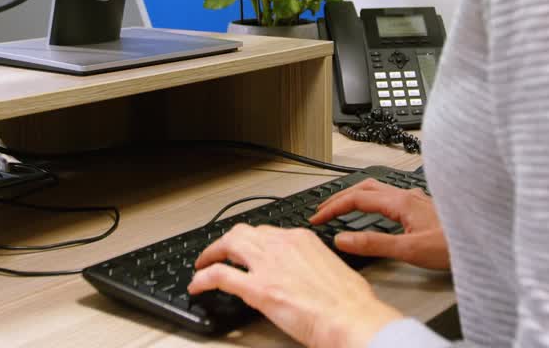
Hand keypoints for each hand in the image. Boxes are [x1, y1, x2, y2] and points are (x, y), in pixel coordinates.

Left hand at [190, 225, 401, 347]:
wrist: (351, 318)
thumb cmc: (350, 301)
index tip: (246, 249)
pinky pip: (220, 276)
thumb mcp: (331, 268)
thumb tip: (304, 274)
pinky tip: (197, 285)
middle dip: (226, 242)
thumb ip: (312, 264)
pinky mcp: (257, 288)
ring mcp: (267, 264)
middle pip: (242, 232)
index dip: (251, 241)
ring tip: (203, 265)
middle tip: (218, 253)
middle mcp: (282, 244)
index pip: (267, 232)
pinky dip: (203, 279)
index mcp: (302, 238)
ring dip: (211, 254)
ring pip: (227, 245)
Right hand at [311, 179, 450, 270]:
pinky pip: (388, 195)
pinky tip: (375, 211)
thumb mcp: (409, 249)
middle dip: (339, 197)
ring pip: (376, 188)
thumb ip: (373, 244)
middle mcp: (406, 195)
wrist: (482, 241)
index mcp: (400, 201)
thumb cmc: (453, 246)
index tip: (317, 218)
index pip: (356, 198)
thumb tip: (342, 238)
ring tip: (340, 206)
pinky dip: (370, 200)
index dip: (333, 207)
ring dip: (355, 195)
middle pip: (364, 187)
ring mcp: (415, 199)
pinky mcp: (421, 207)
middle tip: (322, 211)